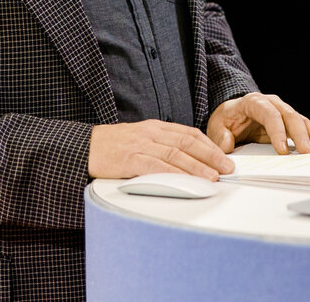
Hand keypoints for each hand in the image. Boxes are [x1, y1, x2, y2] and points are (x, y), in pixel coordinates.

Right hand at [88, 120, 234, 179]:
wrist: (82, 147)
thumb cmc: (111, 147)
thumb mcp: (139, 140)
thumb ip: (160, 146)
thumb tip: (186, 160)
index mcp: (154, 128)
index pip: (188, 133)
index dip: (209, 145)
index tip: (224, 156)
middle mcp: (151, 133)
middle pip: (187, 142)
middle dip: (211, 155)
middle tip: (227, 168)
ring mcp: (140, 145)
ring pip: (175, 154)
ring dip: (197, 167)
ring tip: (213, 177)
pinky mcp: (129, 159)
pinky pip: (155, 166)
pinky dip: (173, 174)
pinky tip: (185, 181)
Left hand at [206, 93, 309, 154]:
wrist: (232, 114)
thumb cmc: (227, 119)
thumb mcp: (217, 126)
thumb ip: (220, 136)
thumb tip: (228, 145)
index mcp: (254, 102)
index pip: (269, 114)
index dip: (278, 132)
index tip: (283, 150)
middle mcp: (272, 103)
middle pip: (290, 116)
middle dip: (301, 136)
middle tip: (307, 154)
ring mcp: (283, 111)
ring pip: (302, 121)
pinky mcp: (290, 121)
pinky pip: (306, 126)